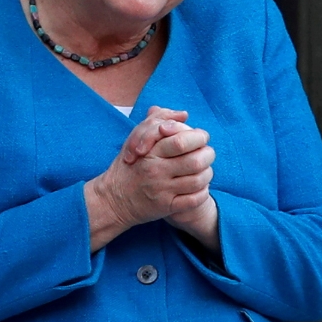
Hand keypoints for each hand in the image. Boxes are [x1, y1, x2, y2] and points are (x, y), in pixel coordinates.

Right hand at [119, 107, 219, 251]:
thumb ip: (159, 119)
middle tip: (207, 154)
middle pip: (195, 161)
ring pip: (198, 180)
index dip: (198, 137)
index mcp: (151, 152)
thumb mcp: (136, 137)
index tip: (201, 137)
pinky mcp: (166, 207)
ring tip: (205, 170)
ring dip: (208, 173)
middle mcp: (156, 171)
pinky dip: (203, 192)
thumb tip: (184, 114)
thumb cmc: (130, 165)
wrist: (113, 199)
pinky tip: (200, 186)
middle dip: (208, 155)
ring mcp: (162, 190)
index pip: (181, 141)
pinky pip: (194, 200)